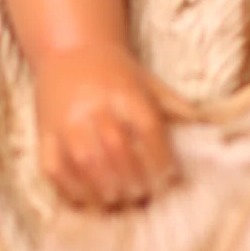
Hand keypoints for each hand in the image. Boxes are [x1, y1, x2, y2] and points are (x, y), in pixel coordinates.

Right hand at [33, 41, 196, 208]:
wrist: (70, 51)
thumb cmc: (116, 73)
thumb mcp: (148, 82)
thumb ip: (175, 106)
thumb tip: (205, 125)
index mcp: (124, 92)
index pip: (147, 129)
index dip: (160, 158)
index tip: (169, 178)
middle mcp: (94, 105)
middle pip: (115, 147)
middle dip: (133, 178)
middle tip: (142, 194)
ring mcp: (65, 121)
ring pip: (84, 161)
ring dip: (104, 188)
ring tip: (118, 200)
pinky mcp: (44, 134)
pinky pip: (53, 168)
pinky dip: (70, 189)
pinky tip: (87, 200)